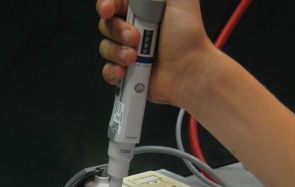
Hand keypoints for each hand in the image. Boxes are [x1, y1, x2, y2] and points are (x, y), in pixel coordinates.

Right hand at [96, 0, 213, 105]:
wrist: (188, 69)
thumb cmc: (187, 36)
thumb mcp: (179, 0)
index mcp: (142, 9)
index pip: (114, 2)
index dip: (106, 5)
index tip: (108, 9)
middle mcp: (134, 29)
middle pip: (107, 24)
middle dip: (117, 31)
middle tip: (135, 37)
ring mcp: (129, 51)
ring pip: (106, 47)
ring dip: (117, 52)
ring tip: (134, 57)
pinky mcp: (128, 72)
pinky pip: (107, 70)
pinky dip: (113, 71)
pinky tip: (125, 71)